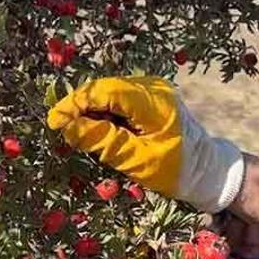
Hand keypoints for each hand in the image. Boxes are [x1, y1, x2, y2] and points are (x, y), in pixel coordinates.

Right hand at [47, 76, 244, 212]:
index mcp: (154, 102)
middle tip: (58, 127)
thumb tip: (67, 126)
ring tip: (74, 131)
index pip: (106, 91)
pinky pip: (117, 99)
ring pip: (108, 93)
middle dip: (79, 106)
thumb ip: (103, 141)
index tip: (53, 120)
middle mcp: (152, 88)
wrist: (205, 170)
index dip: (76, 103)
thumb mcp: (137, 161)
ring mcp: (151, 90)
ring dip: (89, 110)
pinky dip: (102, 113)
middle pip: (104, 89)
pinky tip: (93, 130)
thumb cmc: (175, 171)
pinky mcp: (148, 98)